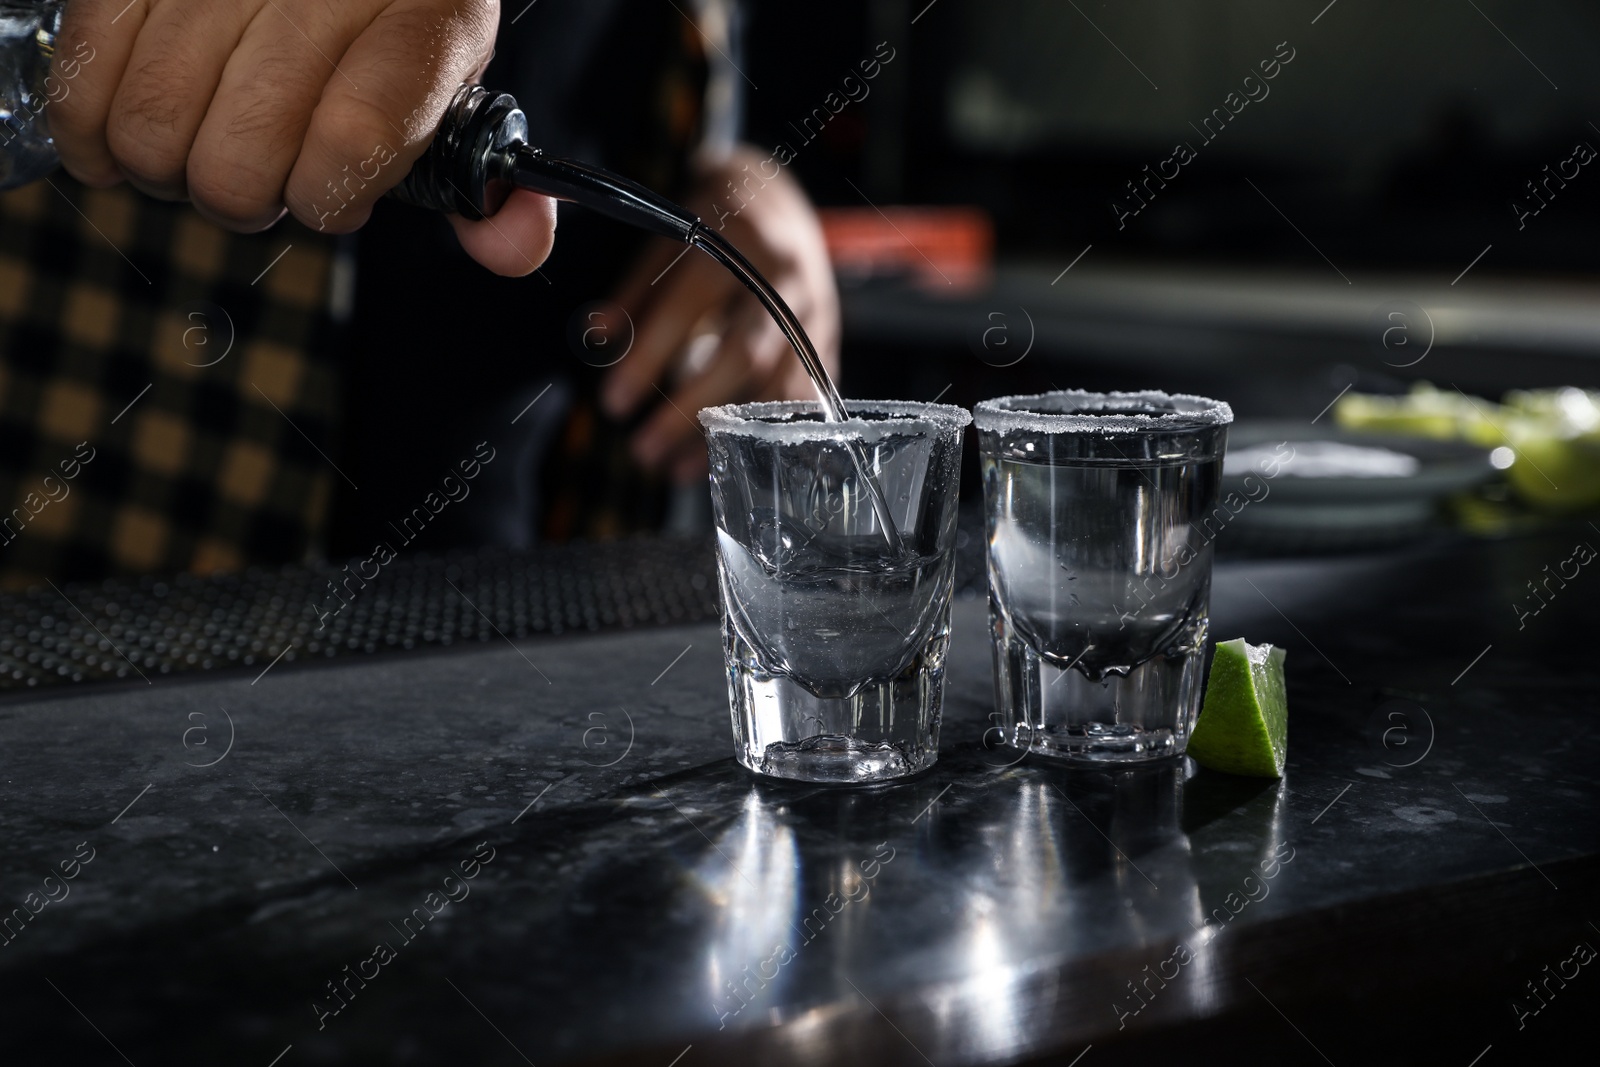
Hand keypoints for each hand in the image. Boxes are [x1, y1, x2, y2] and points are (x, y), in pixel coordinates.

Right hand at [49, 0, 554, 276]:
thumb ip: (491, 192)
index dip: (332, 197)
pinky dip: (94, 131)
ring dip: (172, 170)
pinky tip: (127, 140)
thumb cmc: (395, 22)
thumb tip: (510, 248)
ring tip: (206, 149)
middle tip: (266, 180)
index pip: (358, 139)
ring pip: (155, 120)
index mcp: (426, 13)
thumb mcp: (458, 93)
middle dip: (249, 198)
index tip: (334, 198)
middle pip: (243, 149)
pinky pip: (87, 67)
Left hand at [601, 147, 839, 483]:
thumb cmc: (713, 227)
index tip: (613, 400)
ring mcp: (815, 313)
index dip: (649, 355)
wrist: (781, 206)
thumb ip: (636, 291)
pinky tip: (724, 457)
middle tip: (642, 449)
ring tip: (672, 469)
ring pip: (774, 387)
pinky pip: (799, 399)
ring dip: (722, 434)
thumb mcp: (668, 241)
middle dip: (688, 409)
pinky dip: (760, 434)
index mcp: (737, 240)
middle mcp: (784, 278)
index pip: (690, 305)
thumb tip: (598, 338)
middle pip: (742, 356)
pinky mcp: (828, 343)